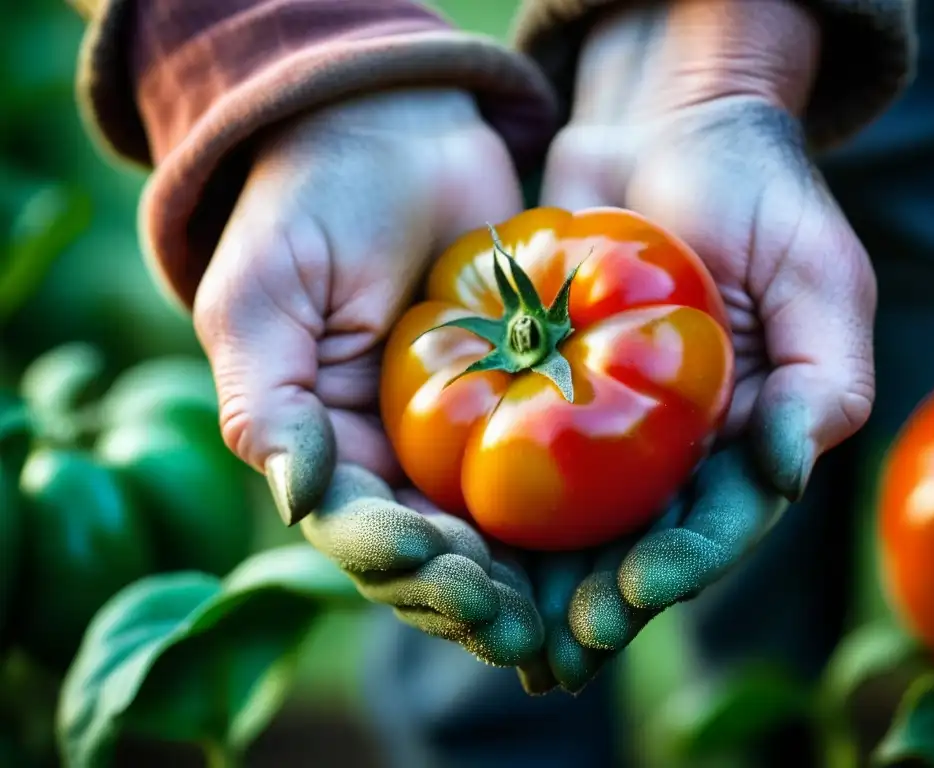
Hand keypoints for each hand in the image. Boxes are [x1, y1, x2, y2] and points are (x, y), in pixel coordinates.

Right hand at [193, 89, 542, 666]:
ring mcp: (458, 442)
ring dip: (526, 587)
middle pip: (430, 557)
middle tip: (518, 620)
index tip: (440, 558)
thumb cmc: (314, 206)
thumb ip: (265, 394)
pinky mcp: (526, 406)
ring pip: (493, 541)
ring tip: (568, 616)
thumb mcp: (264, 292)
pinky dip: (576, 526)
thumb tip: (297, 493)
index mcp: (327, 448)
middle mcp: (393, 462)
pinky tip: (612, 551)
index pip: (355, 531)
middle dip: (468, 596)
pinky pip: (551, 480)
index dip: (394, 558)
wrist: (397, 134)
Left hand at [525, 0, 877, 692]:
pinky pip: (510, 444)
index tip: (639, 587)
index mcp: (742, 437)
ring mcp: (602, 419)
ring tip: (502, 616)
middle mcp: (671, 446)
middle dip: (600, 596)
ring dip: (538, 574)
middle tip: (557, 640)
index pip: (715, 521)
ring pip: (568, 517)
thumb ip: (823, 376)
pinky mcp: (538, 381)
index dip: (682, 564)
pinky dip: (487, 494)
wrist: (664, 129)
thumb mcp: (816, 273)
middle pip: (634, 540)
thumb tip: (789, 468)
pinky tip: (452, 532)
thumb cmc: (754, 196)